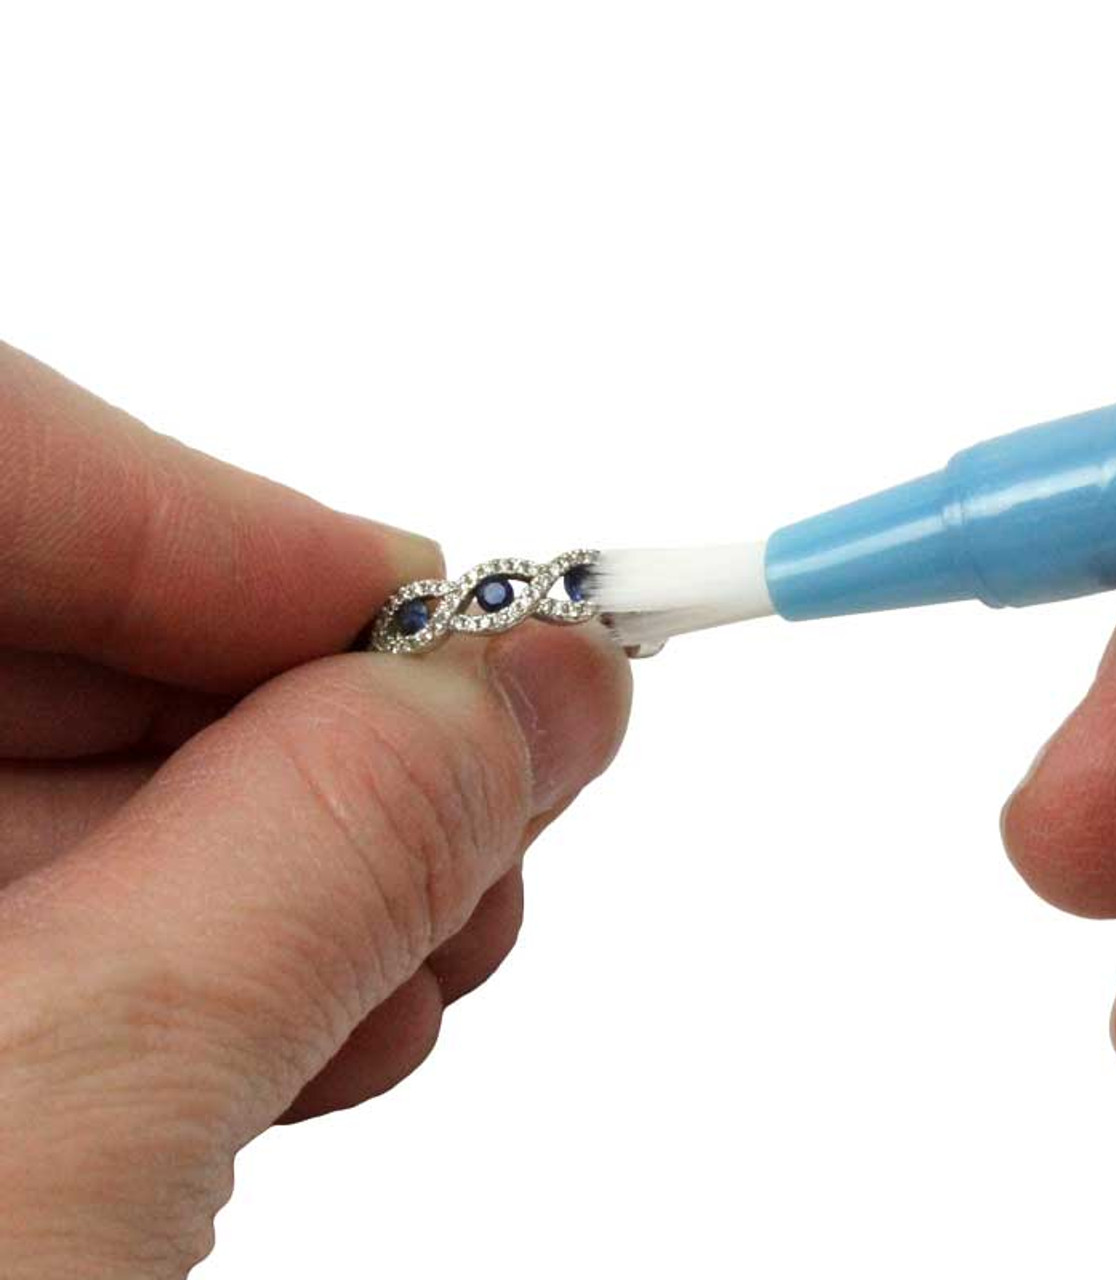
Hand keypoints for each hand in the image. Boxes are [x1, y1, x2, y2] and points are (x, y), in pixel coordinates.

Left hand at [0, 344, 630, 1274]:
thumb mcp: (55, 1128)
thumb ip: (334, 856)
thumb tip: (547, 692)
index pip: (7, 461)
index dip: (269, 546)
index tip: (480, 640)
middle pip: (43, 616)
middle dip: (301, 730)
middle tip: (477, 828)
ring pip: (48, 752)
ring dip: (265, 853)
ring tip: (394, 970)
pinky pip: (16, 870)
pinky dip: (175, 935)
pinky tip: (272, 1019)